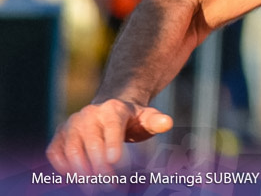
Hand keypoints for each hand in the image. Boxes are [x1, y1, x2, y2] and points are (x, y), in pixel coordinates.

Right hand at [46, 99, 172, 174]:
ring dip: (81, 172)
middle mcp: (88, 114)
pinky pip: (55, 153)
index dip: (112, 142)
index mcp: (113, 109)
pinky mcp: (59, 136)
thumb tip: (168, 123)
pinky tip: (75, 181)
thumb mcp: (147, 118)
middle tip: (110, 186)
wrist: (108, 112)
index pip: (112, 125)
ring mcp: (71, 124)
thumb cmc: (131, 120)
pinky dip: (62, 168)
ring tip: (94, 190)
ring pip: (71, 149)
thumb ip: (156, 121)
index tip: (114, 161)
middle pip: (92, 141)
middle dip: (100, 167)